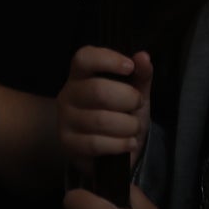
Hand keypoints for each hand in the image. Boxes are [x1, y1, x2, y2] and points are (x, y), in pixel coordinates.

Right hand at [57, 47, 151, 171]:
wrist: (105, 152)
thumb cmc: (118, 113)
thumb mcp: (133, 93)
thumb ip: (140, 75)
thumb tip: (143, 57)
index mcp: (81, 74)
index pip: (84, 58)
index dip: (107, 59)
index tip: (130, 67)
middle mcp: (68, 94)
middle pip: (98, 90)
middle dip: (128, 99)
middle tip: (138, 105)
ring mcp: (65, 120)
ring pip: (100, 120)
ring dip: (127, 125)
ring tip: (134, 128)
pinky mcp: (68, 144)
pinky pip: (96, 143)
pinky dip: (120, 144)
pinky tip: (129, 143)